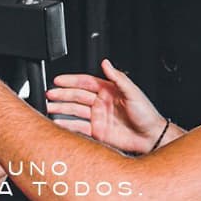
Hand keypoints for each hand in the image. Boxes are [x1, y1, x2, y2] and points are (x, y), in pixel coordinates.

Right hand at [46, 59, 165, 153]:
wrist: (151, 137)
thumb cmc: (146, 114)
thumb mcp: (133, 92)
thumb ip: (118, 78)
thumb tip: (106, 63)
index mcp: (108, 91)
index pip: (85, 83)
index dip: (71, 81)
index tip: (58, 80)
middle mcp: (101, 103)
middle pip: (77, 96)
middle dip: (62, 94)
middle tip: (50, 93)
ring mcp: (98, 117)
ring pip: (75, 110)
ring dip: (62, 108)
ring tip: (49, 107)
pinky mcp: (97, 132)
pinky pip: (79, 127)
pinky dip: (68, 125)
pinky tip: (58, 123)